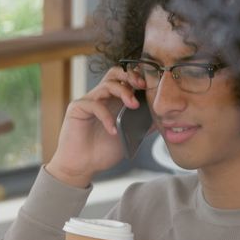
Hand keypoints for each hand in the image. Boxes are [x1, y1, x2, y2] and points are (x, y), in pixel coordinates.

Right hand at [46, 66, 149, 187]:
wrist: (83, 166)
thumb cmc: (103, 151)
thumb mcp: (129, 137)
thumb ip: (143, 125)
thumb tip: (163, 118)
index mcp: (114, 101)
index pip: (125, 79)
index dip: (138, 77)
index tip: (152, 85)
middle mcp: (101, 97)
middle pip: (115, 73)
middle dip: (131, 76)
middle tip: (142, 85)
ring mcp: (89, 101)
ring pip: (107, 84)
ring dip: (123, 92)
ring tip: (133, 106)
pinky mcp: (77, 108)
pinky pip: (94, 105)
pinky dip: (107, 117)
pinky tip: (113, 131)